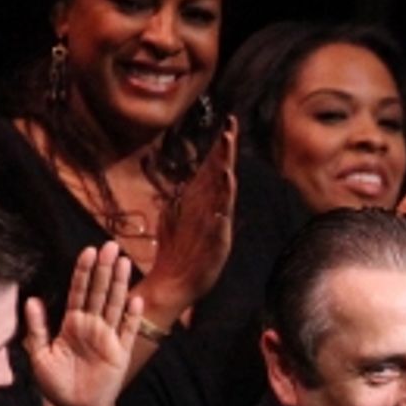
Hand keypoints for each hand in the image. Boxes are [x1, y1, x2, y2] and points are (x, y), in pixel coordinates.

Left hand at [24, 242, 141, 405]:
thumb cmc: (56, 385)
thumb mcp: (40, 356)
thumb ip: (37, 328)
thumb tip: (32, 300)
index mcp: (72, 324)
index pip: (78, 291)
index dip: (83, 272)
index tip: (87, 251)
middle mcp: (91, 326)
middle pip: (99, 291)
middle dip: (104, 269)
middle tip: (109, 245)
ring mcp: (107, 338)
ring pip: (114, 304)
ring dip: (119, 284)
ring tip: (123, 261)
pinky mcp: (120, 353)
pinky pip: (127, 331)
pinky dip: (132, 317)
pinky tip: (135, 301)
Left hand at [137, 117, 237, 329]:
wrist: (175, 283)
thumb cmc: (177, 253)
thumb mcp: (175, 220)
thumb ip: (180, 202)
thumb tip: (182, 184)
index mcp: (201, 203)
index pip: (213, 169)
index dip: (219, 147)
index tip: (226, 122)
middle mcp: (212, 211)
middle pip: (220, 175)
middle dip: (225, 152)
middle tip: (230, 126)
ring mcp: (216, 226)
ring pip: (222, 195)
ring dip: (225, 174)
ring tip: (227, 153)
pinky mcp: (216, 243)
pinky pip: (220, 220)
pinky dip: (223, 204)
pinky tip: (226, 187)